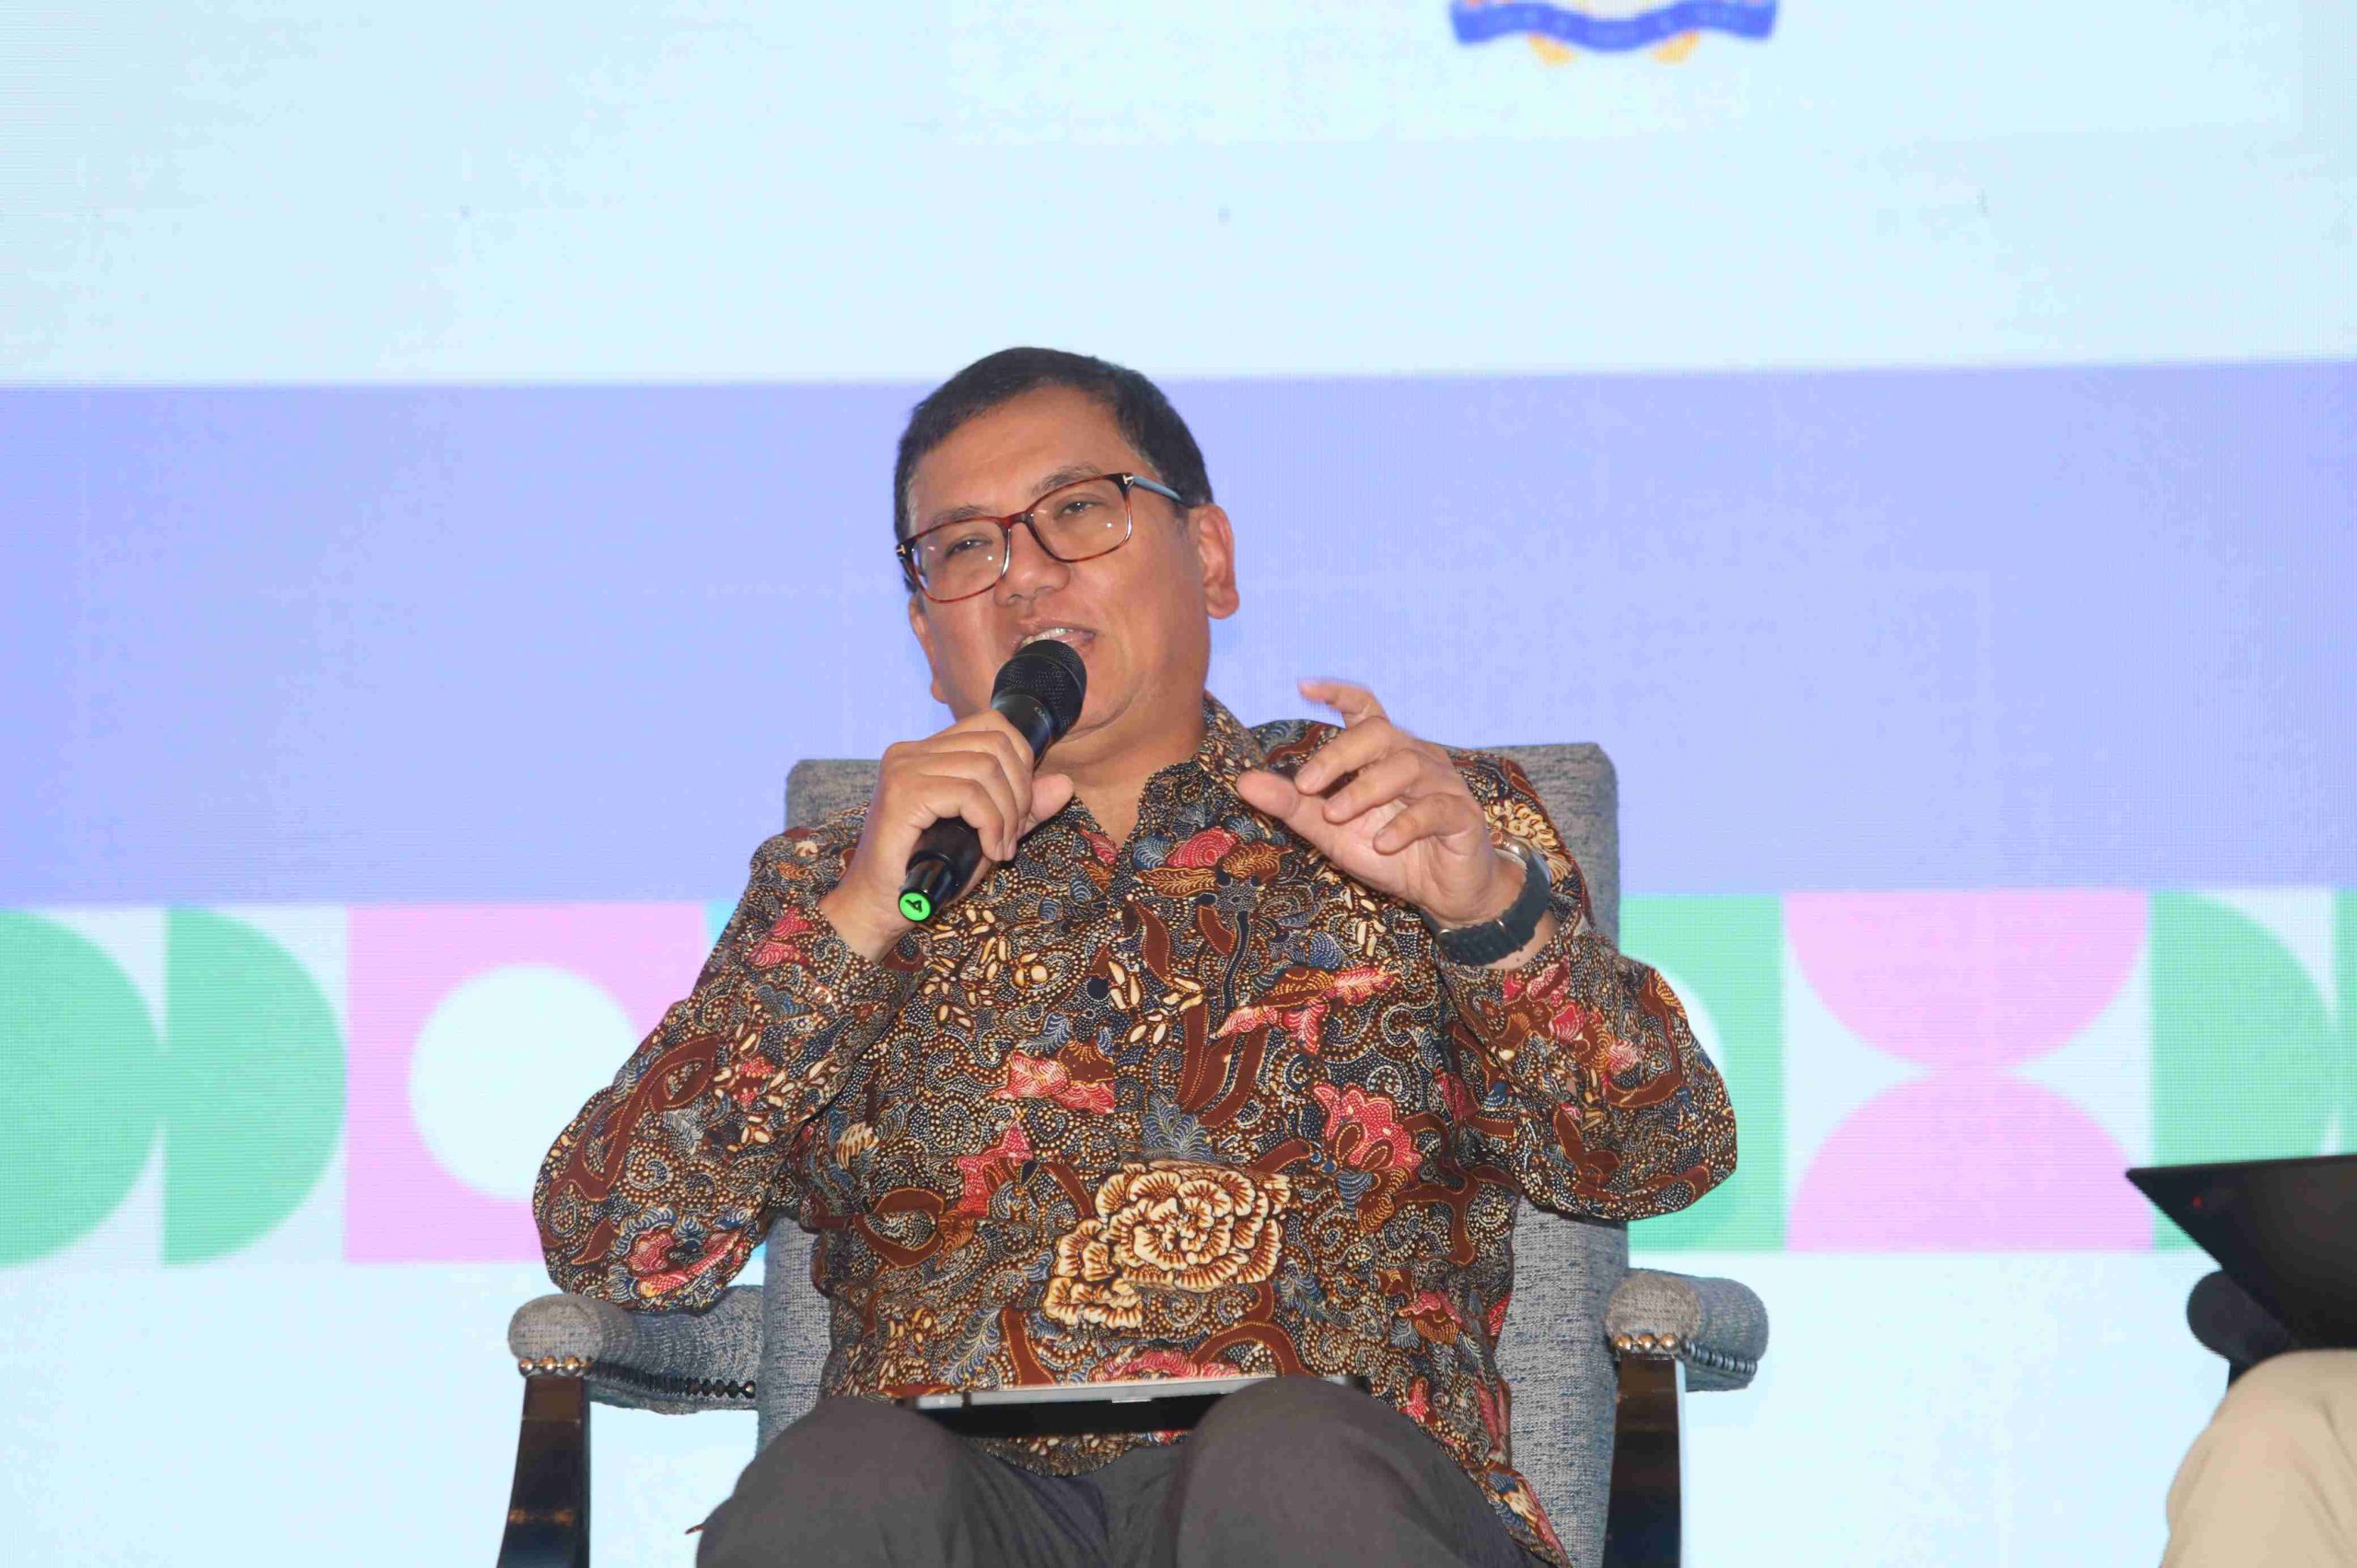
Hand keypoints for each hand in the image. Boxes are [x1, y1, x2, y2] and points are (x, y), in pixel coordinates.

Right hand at [820, 712, 1075, 958]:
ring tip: (1001, 847)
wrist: (880, 906)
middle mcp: (911, 751)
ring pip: (986, 768)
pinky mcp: (903, 793)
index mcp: (926, 751)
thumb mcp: (987, 833)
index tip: (1021, 806)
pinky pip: (969, 795)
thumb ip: (1023, 807)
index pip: (992, 724)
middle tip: (1013, 833)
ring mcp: (904, 768)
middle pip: (995, 742)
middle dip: (1020, 790)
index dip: (1021, 760)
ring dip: (1007, 813)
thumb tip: (1065, 783)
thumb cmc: (928, 871)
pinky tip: (990, 850)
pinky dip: (991, 824)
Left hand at [1234, 679, 1521, 929]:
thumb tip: (1243, 782)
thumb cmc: (1389, 852)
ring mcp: (1442, 784)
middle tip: (1305, 784)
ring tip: (1334, 816)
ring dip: (1364, 790)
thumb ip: (1293, 805)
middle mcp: (1414, 758)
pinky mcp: (1461, 815)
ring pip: (1405, 766)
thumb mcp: (1331, 832)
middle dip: (1338, 756)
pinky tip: (1382, 844)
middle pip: (1379, 732)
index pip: (1364, 708)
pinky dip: (1404, 824)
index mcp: (1383, 755)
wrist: (1444, 892)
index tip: (1302, 688)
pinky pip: (1434, 808)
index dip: (1337, 692)